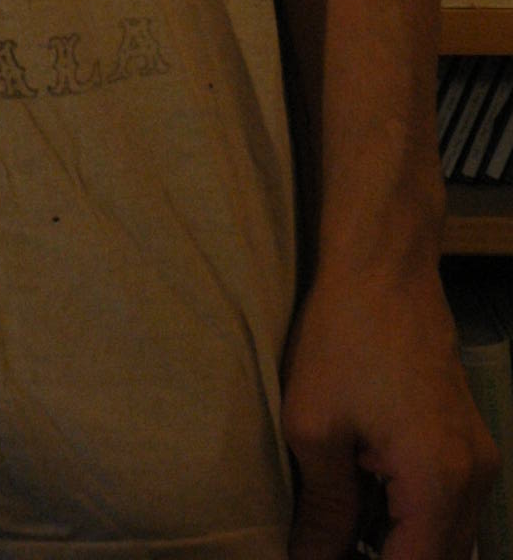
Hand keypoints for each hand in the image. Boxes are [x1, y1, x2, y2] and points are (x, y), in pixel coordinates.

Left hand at [281, 257, 498, 559]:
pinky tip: (364, 502)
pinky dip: (412, 517)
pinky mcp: (469, 441)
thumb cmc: (342, 336)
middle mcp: (476, 478)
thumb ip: (324, 511)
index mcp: (441, 482)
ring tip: (341, 530)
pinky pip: (449, 505)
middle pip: (441, 559)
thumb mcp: (315, 428)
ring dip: (401, 543)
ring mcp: (479, 459)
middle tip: (330, 547)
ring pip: (448, 537)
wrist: (383, 265)